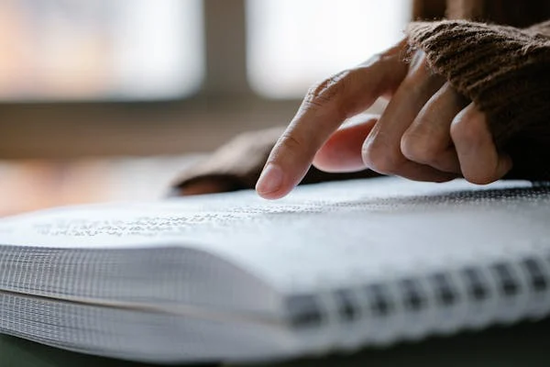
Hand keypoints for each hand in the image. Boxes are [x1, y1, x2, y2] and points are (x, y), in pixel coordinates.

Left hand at [255, 39, 512, 198]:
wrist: (542, 74)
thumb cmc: (472, 101)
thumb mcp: (413, 117)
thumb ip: (366, 134)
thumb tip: (323, 158)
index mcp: (387, 61)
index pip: (327, 100)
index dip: (294, 145)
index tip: (269, 192)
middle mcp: (413, 58)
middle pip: (377, 149)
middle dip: (414, 168)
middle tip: (448, 153)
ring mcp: (452, 70)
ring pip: (415, 151)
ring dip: (448, 167)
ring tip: (474, 145)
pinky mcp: (489, 90)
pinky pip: (464, 152)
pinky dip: (483, 166)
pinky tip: (501, 146)